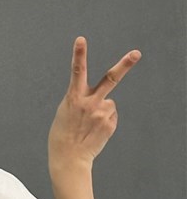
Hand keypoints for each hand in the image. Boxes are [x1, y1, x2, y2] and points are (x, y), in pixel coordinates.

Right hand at [48, 36, 140, 175]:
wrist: (68, 159)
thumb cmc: (62, 136)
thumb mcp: (65, 114)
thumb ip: (82, 101)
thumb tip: (105, 101)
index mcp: (73, 98)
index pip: (76, 72)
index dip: (79, 54)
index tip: (81, 40)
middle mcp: (90, 103)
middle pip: (110, 79)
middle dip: (125, 65)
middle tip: (137, 53)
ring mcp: (102, 113)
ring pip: (108, 103)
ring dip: (101, 111)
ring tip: (89, 126)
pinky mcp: (110, 123)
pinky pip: (111, 116)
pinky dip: (104, 122)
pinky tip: (94, 131)